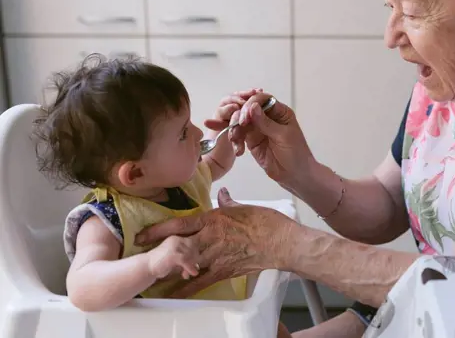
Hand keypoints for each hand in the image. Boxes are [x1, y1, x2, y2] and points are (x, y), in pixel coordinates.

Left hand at [135, 188, 298, 298]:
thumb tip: (222, 195)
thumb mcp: (245, 207)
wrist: (282, 244)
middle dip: (157, 250)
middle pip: (176, 246)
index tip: (143, 233)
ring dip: (167, 269)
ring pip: (184, 264)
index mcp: (213, 220)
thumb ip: (229, 203)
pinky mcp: (223, 272)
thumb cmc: (267, 223)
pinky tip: (174, 293)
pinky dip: (185, 288)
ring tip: (150, 274)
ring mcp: (215, 257)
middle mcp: (210, 239)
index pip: (179, 224)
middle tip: (139, 255)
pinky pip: (199, 282)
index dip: (158, 229)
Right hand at [146, 235, 199, 280]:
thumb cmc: (160, 264)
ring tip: (186, 274)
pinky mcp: (173, 254)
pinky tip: (191, 274)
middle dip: (195, 259)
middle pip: (195, 247)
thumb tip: (198, 264)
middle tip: (192, 269)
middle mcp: (177, 239)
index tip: (196, 263)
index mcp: (177, 238)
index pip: (194, 243)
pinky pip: (187, 260)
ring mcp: (175, 245)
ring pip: (192, 254)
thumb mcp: (176, 259)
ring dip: (192, 265)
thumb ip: (187, 258)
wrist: (145, 268)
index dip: (196, 253)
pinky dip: (190, 268)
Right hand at [205, 90, 315, 189]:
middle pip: (248, 108)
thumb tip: (252, 106)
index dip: (252, 103)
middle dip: (240, 115)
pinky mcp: (251, 140)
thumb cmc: (296, 153)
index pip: (263, 99)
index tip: (246, 113)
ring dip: (235, 129)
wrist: (295, 175)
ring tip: (235, 139)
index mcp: (279, 112)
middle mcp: (267, 117)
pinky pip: (239, 135)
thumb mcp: (283, 136)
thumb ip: (266, 122)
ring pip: (241, 121)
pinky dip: (236, 141)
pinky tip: (238, 150)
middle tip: (239, 126)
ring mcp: (258, 128)